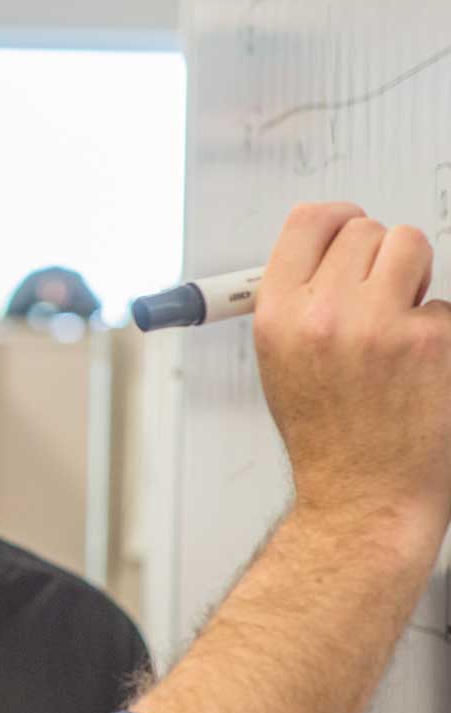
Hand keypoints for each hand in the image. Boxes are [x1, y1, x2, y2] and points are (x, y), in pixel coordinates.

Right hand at [255, 202, 450, 556]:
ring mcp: (382, 325)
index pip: (309, 221)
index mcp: (279, 316)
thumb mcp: (279, 362)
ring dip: (413, 277)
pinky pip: (446, 304)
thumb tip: (325, 255)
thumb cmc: (327, 438)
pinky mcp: (435, 340)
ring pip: (411, 247)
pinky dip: (441, 329)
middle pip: (366, 230)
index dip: (337, 218)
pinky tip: (423, 364)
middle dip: (378, 258)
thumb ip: (297, 302)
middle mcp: (325, 315)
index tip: (350, 225)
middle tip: (380, 296)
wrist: (364, 494)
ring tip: (403, 320)